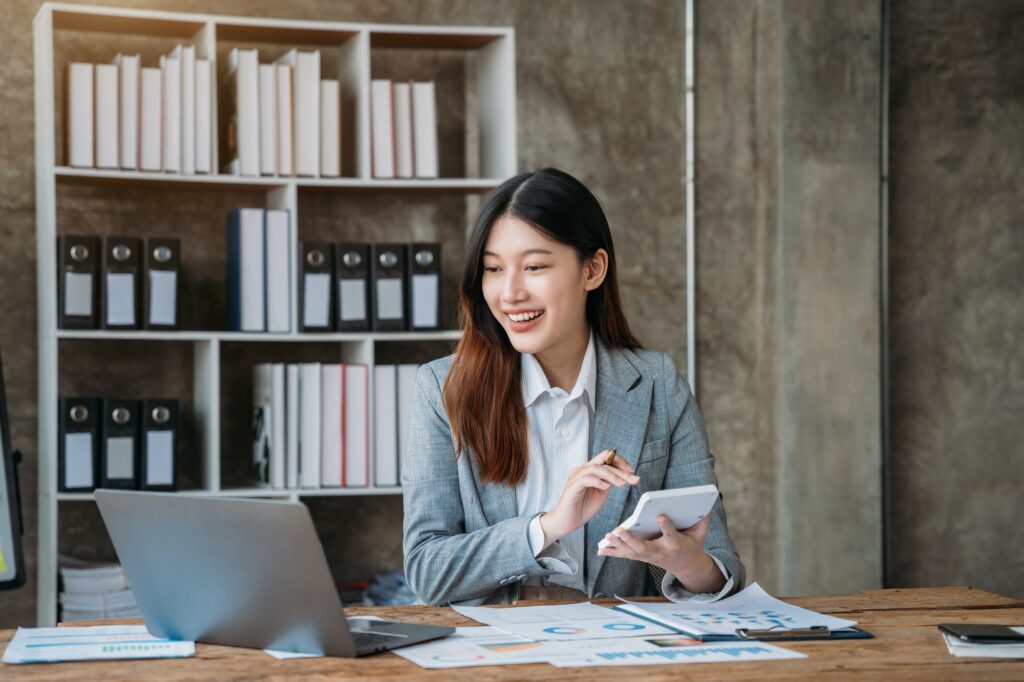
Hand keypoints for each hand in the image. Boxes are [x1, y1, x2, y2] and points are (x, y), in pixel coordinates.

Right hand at [539, 450, 638, 545]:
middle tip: (633, 479)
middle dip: (621, 468)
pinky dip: (598, 481)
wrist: (566, 522)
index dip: (621, 462)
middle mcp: (582, 470)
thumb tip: (623, 476)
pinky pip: (586, 479)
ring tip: (622, 484)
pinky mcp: (572, 487)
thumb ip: (609, 482)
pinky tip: (606, 487)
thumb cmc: (582, 508)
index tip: (632, 473)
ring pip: (596, 468)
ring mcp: (576, 477)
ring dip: (612, 475)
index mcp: (589, 470)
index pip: (606, 457)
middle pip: (604, 459)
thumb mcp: (601, 493)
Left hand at [597, 514, 723, 592]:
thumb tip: (706, 505)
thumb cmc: (692, 545)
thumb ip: (702, 520)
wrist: (687, 566)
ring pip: (632, 552)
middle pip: (644, 547)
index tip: (660, 516)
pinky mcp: (642, 558)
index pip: (670, 535)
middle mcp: (660, 552)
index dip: (666, 526)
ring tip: (607, 536)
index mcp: (675, 544)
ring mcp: (649, 556)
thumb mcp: (701, 534)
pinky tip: (601, 549)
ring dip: (618, 545)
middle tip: (619, 530)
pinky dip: (613, 552)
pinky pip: (626, 555)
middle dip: (631, 540)